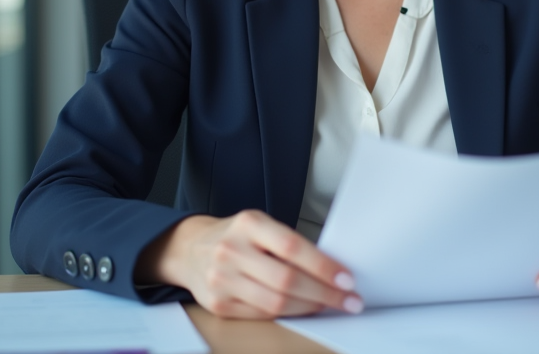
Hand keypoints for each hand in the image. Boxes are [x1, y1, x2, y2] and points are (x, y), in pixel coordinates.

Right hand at [136, 210, 362, 318]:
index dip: (323, 265)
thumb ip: (288, 243)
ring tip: (329, 305)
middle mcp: (232, 250)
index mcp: (248, 224)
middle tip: (348, 299)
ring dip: (310, 307)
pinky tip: (302, 309)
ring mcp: (222, 279)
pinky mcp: (218, 304)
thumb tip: (332, 269)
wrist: (190, 249)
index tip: (346, 278)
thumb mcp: (259, 225)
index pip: (293, 247)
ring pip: (276, 302)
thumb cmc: (235, 236)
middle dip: (324, 293)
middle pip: (287, 280)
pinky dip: (288, 314)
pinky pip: (261, 315)